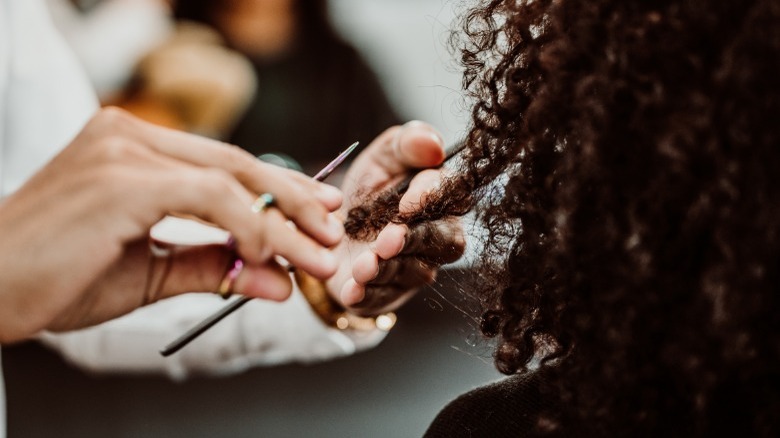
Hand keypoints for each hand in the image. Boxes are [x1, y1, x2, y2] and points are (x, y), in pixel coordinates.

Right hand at [0, 108, 342, 342]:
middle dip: (294, 200)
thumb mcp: (149, 272)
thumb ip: (214, 267)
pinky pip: (210, 196)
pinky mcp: (121, 177)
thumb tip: (279, 281)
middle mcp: (127, 135)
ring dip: (282, 220)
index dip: (276, 189)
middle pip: (236, 162)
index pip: (223, 162)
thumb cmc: (56, 280)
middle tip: (331, 232)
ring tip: (316, 255)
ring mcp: (123, 150)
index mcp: (131, 147)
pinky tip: (272, 253)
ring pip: (230, 179)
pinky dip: (249, 225)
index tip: (317, 213)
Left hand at [325, 122, 465, 314]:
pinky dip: (367, 295)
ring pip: (414, 272)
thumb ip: (406, 143)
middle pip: (443, 241)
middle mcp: (438, 235)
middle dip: (414, 240)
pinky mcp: (389, 293)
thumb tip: (433, 145)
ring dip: (387, 269)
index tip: (408, 200)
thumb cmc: (367, 191)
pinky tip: (352, 290)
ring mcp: (416, 268)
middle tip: (387, 239)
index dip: (433, 197)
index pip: (453, 194)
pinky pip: (384, 297)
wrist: (330, 229)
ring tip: (362, 265)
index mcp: (442, 197)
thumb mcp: (381, 158)